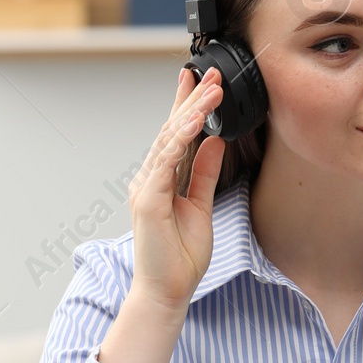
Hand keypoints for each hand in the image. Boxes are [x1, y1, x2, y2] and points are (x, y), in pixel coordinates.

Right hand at [129, 67, 225, 307]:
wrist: (167, 290)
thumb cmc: (180, 256)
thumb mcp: (201, 206)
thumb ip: (205, 172)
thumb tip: (216, 141)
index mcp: (162, 180)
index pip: (177, 135)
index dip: (189, 106)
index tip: (203, 81)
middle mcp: (150, 179)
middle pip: (172, 130)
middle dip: (191, 99)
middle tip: (210, 72)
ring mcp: (146, 188)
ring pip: (169, 140)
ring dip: (191, 112)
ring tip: (210, 89)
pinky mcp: (148, 200)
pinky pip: (165, 162)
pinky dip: (180, 139)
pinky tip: (195, 122)